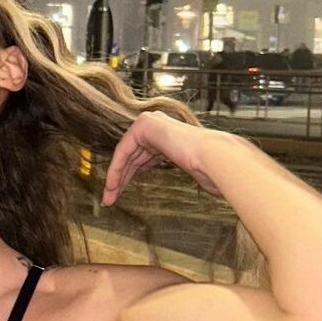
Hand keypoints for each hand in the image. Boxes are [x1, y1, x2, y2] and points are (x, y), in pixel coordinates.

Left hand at [100, 110, 222, 205]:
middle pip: (131, 156)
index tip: (118, 194)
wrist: (212, 158)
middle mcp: (158, 124)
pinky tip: (112, 186)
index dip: (128, 176)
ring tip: (108, 198)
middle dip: (120, 179)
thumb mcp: (185, 169)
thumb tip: (185, 182)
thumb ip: (171, 169)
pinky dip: (115, 170)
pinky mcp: (144, 125)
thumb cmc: (208, 167)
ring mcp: (151, 122)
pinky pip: (123, 151)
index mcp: (168, 134)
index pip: (141, 156)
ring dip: (115, 178)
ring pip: (124, 155)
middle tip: (109, 198)